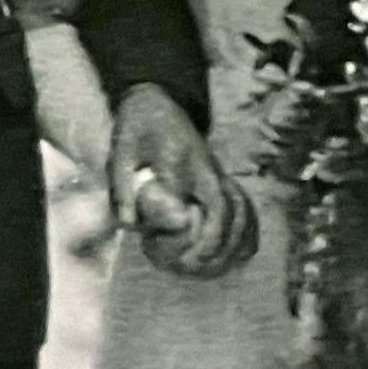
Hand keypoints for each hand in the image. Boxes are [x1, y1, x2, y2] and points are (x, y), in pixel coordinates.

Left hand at [111, 83, 255, 279]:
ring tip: (212, 267)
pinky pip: (245, 206)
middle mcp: (205, 168)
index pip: (189, 202)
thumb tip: (129, 226)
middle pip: (224, 210)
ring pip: (240, 210)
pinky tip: (240, 255)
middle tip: (190, 267)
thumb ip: (122, 189)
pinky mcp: (223, 178)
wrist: (158, 101)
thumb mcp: (120, 152)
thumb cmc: (137, 129)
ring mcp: (218, 172)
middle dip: (212, 245)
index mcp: (179, 161)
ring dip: (231, 242)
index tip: (167, 249)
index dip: (184, 232)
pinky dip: (247, 230)